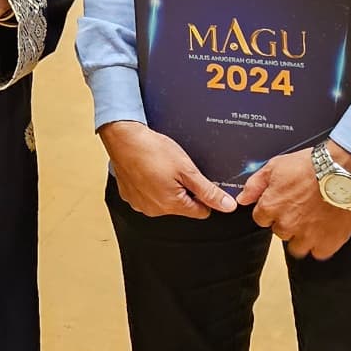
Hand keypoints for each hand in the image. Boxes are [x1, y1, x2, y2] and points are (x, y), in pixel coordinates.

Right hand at [100, 119, 235, 218]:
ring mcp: (140, 204)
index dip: (203, 195)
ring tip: (160, 168)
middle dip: (183, 190)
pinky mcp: (129, 196)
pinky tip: (148, 170)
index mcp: (172, 205)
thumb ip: (208, 191)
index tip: (197, 180)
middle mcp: (155, 209)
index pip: (201, 211)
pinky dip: (150, 185)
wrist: (123, 138)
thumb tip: (227, 206)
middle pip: (182, 206)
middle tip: (177, 170)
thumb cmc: (152, 150)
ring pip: (164, 201)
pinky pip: (147, 195)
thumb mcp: (187, 169)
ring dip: (166, 188)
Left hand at [242, 145, 350, 259]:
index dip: (272, 211)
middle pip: (280, 232)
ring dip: (303, 237)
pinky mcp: (328, 242)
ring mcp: (307, 236)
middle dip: (288, 222)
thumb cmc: (312, 165)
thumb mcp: (276, 166)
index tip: (283, 204)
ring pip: (297, 247)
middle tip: (302, 209)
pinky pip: (318, 253)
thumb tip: (242, 199)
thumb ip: (255, 184)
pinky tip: (326, 231)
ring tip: (314, 221)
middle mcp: (286, 224)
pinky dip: (321, 244)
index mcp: (271, 207)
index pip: (261, 219)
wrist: (346, 170)